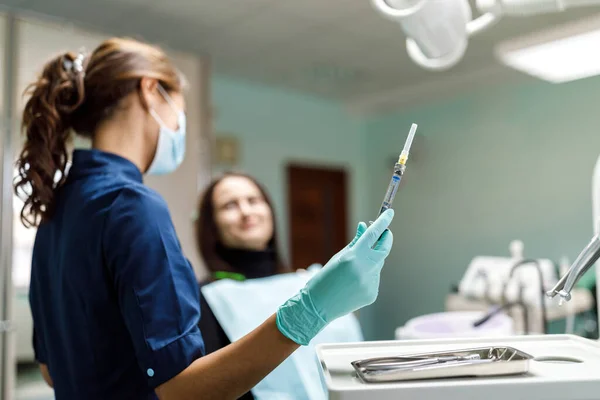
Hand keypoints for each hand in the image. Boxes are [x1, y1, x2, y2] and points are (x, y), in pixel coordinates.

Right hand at [276, 210, 393, 344]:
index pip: (373, 235)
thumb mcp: (338, 257)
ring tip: (352, 271)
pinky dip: (367, 276)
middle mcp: (364, 269)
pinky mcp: (372, 294)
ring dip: (371, 261)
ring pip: (377, 265)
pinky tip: (353, 284)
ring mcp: (370, 283)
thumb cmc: (325, 278)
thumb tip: (365, 226)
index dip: (383, 222)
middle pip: (384, 249)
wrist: (318, 306)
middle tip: (385, 232)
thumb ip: (356, 242)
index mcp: (353, 257)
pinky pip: (374, 279)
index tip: (390, 212)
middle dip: (386, 239)